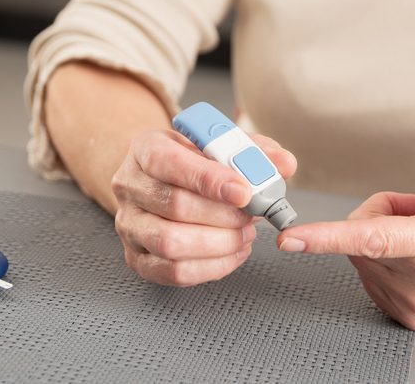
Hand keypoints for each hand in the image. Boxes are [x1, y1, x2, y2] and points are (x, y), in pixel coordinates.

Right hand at [111, 128, 296, 285]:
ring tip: (245, 233)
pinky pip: (173, 272)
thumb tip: (284, 164)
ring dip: (218, 243)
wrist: (158, 177)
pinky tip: (233, 252)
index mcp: (146, 149)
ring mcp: (129, 225)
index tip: (244, 191)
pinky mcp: (136, 258)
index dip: (209, 179)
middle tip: (252, 214)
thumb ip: (253, 150)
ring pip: (170, 243)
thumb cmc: (191, 159)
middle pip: (174, 206)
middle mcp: (130, 186)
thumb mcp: (219, 143)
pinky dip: (211, 266)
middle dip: (222, 215)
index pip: (171, 163)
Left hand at [276, 162, 414, 330]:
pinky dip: (382, 260)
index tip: (292, 238)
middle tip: (414, 209)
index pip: (374, 238)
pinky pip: (370, 276)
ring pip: (362, 257)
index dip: (328, 236)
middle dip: (377, 213)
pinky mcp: (411, 316)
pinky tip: (413, 254)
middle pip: (361, 237)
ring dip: (379, 238)